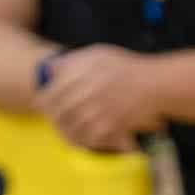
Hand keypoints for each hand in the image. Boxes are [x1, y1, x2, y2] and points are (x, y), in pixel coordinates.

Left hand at [33, 45, 162, 152]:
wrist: (154, 85)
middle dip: (52, 116)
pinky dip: (79, 140)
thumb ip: (73, 61)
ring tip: (62, 130)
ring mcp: (98, 111)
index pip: (53, 89)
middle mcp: (88, 91)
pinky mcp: (108, 128)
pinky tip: (79, 138)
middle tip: (51, 119)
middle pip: (59, 110)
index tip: (39, 103)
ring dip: (63, 130)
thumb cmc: (126, 67)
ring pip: (69, 127)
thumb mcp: (98, 54)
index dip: (43, 98)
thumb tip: (49, 70)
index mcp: (84, 72)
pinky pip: (86, 139)